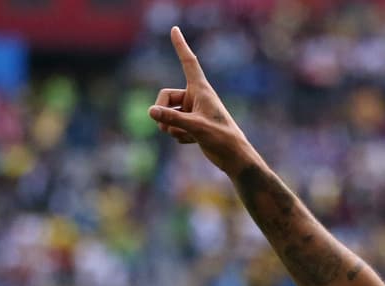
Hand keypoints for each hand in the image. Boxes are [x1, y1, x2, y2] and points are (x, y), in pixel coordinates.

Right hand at [148, 26, 253, 174]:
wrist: (234, 158)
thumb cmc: (221, 139)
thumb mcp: (195, 128)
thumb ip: (172, 118)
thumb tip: (150, 111)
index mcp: (201, 90)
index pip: (188, 63)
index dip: (180, 46)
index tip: (174, 29)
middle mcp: (196, 98)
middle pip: (166, 96)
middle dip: (163, 112)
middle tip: (168, 126)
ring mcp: (193, 111)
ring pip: (168, 114)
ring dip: (171, 127)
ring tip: (187, 136)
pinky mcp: (192, 124)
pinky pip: (173, 127)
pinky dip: (179, 135)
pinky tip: (194, 142)